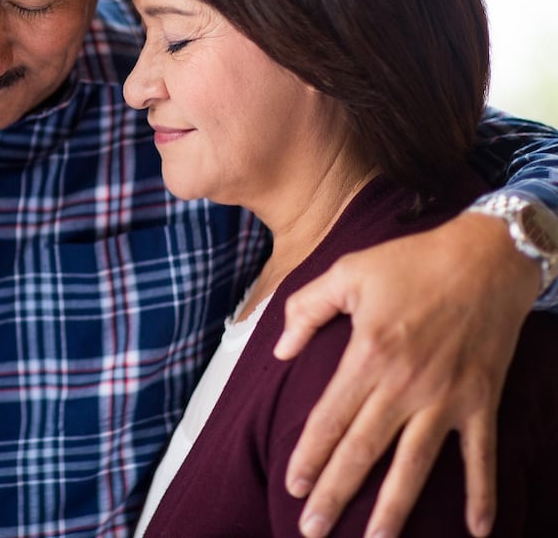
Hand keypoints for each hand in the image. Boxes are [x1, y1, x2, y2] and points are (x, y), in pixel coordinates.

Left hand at [273, 211, 536, 537]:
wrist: (487, 256)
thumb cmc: (411, 262)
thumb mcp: (347, 272)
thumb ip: (306, 309)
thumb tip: (279, 349)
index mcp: (368, 355)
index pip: (330, 418)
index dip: (309, 455)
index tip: (292, 486)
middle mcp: (405, 385)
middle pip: (363, 451)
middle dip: (336, 493)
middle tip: (313, 531)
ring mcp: (446, 398)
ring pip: (415, 465)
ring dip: (394, 507)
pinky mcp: (481, 401)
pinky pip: (480, 456)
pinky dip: (481, 494)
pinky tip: (477, 531)